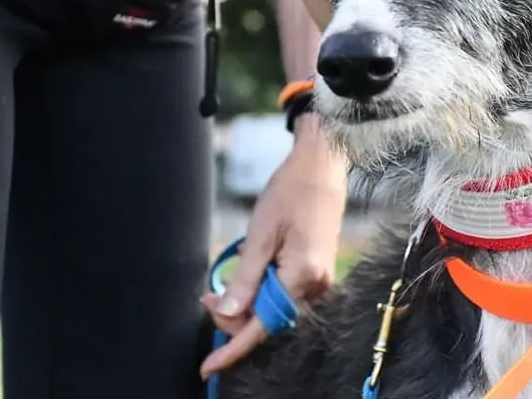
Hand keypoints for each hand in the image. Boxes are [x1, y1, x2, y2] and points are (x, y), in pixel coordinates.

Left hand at [199, 114, 347, 377]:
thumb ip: (244, 278)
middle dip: (235, 316)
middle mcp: (316, 285)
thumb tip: (227, 313)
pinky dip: (262, 291)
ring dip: (248, 303)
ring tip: (223, 284)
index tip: (209, 366)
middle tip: (208, 294)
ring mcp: (320, 280)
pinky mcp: (317, 272)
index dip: (233, 348)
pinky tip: (249, 274)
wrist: (322, 166)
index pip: (263, 325)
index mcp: (303, 276)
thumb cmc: (291, 192)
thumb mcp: (260, 234)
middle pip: (268, 320)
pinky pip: (286, 294)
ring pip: (275, 309)